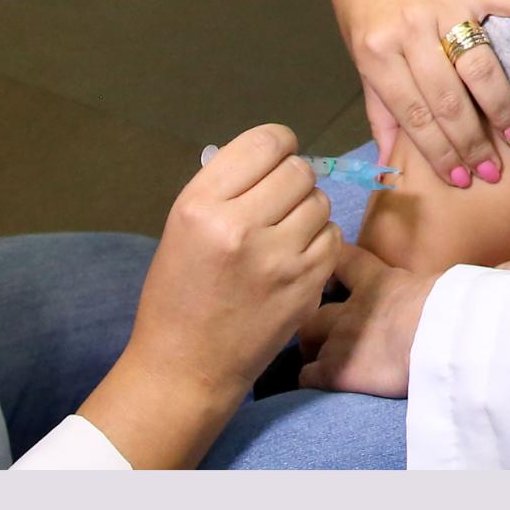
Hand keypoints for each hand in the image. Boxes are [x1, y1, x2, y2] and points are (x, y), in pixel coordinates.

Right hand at [80, 124, 340, 465]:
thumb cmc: (177, 293)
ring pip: (320, 202)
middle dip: (293, 178)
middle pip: (299, 170)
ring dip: (307, 209)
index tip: (276, 158)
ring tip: (284, 231)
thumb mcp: (183, 226)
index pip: (264, 142)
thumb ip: (226, 188)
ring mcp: (279, 258)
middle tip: (278, 200)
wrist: (186, 367)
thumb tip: (273, 156)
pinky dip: (320, 240)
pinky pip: (332, 238)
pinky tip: (297, 255)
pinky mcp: (306, 286)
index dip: (279, 144)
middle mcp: (241, 225)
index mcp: (202, 205)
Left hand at [297, 244, 438, 397]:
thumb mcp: (444, 288)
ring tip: (316, 358)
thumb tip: (475, 283)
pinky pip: (308, 376)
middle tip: (319, 327)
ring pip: (306, 339)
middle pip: (314, 304)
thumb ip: (436, 289)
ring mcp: (340, 340)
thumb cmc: (452, 312)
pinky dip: (309, 379)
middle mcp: (352, 308)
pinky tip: (317, 383)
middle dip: (312, 314)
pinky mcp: (336, 372)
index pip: (345, 258)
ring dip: (310, 348)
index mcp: (379, 282)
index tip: (329, 270)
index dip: (332, 261)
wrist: (440, 340)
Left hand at [323, 0, 509, 184]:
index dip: (441, 152)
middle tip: (493, 170)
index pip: (415, 114)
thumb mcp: (360, 55)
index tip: (463, 179)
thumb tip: (391, 163)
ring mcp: (446, 0)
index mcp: (377, 51)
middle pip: (450, 98)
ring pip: (480, 64)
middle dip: (473, 142)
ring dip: (500, 106)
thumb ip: (380, 107)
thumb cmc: (362, 3)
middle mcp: (411, 27)